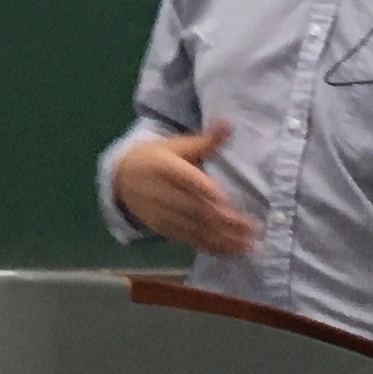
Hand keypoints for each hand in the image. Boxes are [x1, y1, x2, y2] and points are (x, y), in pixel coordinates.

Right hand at [113, 120, 257, 254]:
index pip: (187, 181)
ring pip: (193, 228)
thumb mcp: (176, 144)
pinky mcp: (163, 229)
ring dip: (221, 239)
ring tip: (247, 245)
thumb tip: (229, 123)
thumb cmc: (154, 157)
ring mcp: (161, 214)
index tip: (228, 201)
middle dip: (223, 221)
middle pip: (194, 208)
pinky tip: (230, 251)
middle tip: (251, 228)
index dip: (206, 192)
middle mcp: (160, 193)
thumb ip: (205, 140)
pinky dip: (210, 247)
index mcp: (163, 167)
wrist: (121, 178)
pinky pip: (188, 240)